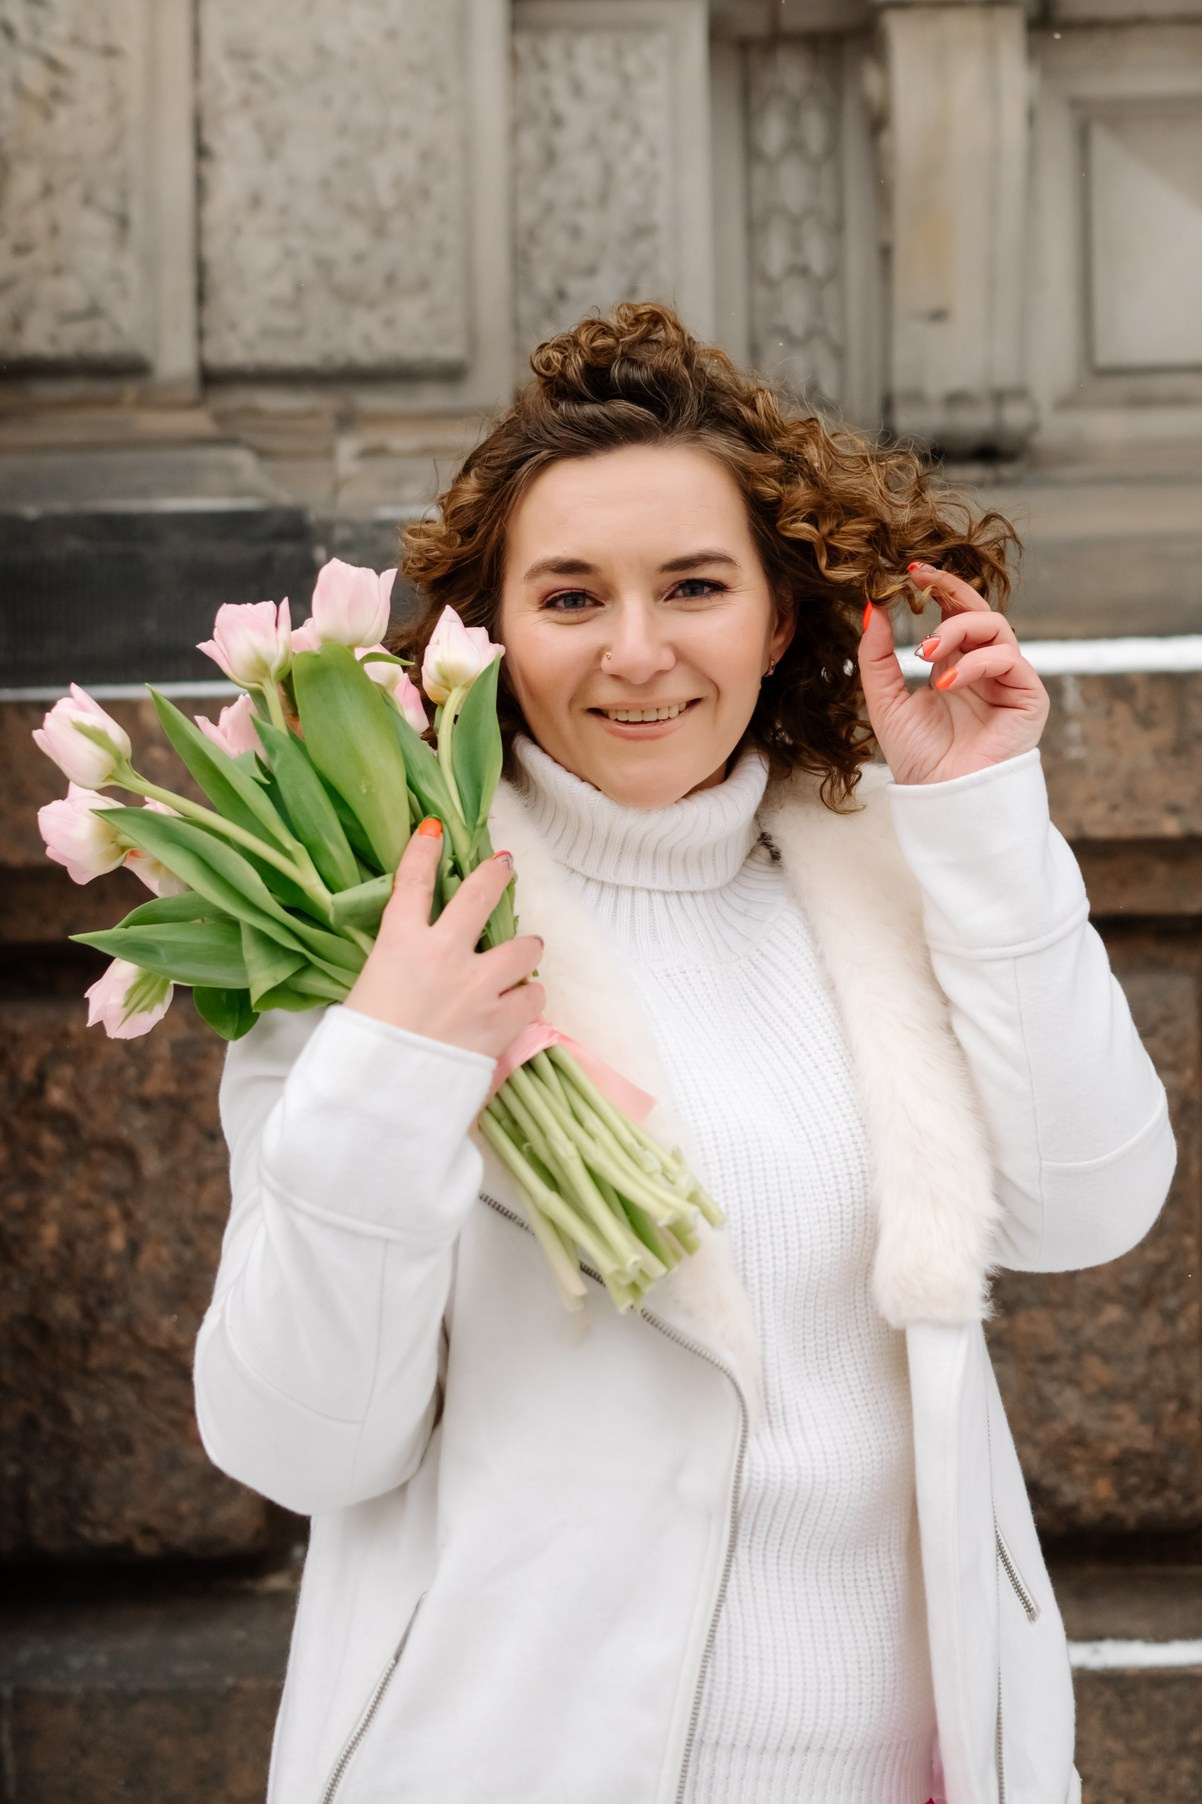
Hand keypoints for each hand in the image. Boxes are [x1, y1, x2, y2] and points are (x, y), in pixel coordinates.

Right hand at [343, 823, 545, 1058]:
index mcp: (397, 943)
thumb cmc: (360, 1049)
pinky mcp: (500, 1021)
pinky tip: (518, 1003)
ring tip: (523, 952)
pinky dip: (526, 998)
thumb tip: (407, 968)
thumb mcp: (363, 992)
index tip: (434, 829)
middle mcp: (443, 954)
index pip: (411, 881)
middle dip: (496, 875)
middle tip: (503, 868)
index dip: (424, 849)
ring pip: (523, 946)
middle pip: (481, 894)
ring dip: (524, 948)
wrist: (380, 1095)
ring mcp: (477, 986)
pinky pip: (532, 997)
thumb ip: (392, 969)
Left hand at [858, 563, 1048, 785]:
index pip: (954, 611)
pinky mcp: (1029, 696)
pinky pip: (1009, 660)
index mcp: (956, 663)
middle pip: (979, 609)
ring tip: (926, 654)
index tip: (909, 569)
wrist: (941, 796)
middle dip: (950, 589)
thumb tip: (872, 608)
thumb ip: (877, 656)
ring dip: (957, 630)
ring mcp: (1009, 679)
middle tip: (919, 581)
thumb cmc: (918, 755)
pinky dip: (976, 664)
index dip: (937, 586)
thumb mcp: (885, 699)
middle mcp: (985, 666)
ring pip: (996, 627)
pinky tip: (946, 683)